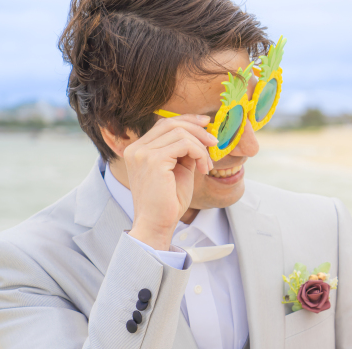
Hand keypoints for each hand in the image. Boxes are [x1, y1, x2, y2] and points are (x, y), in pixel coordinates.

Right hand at [124, 115, 216, 249]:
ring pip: (181, 133)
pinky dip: (200, 154)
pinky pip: (185, 145)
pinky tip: (203, 169)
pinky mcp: (154, 160)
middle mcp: (136, 148)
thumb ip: (184, 152)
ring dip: (201, 147)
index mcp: (138, 149)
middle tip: (214, 142)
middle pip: (171, 123)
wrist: (157, 224)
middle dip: (197, 129)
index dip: (186, 120)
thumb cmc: (168, 202)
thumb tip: (201, 137)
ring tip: (208, 164)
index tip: (206, 123)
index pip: (163, 124)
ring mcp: (143, 153)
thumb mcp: (178, 170)